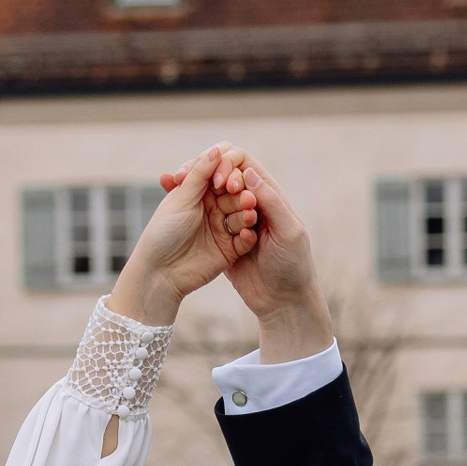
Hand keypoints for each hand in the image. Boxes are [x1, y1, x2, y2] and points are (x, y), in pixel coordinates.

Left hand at [109, 145, 256, 325]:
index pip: (221, 174)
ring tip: (248, 214)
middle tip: (243, 197)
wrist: (160, 272)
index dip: (226, 173)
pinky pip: (244, 239)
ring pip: (242, 214)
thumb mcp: (181, 199)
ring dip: (246, 213)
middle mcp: (212, 207)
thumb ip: (200, 175)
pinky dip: (247, 236)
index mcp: (198, 191)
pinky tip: (246, 235)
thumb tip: (217, 150)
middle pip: (235, 193)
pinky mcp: (229, 249)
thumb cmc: (164, 232)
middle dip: (240, 194)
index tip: (223, 181)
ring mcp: (222, 227)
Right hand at [178, 149, 333, 358]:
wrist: (283, 302)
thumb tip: (247, 172)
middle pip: (221, 174)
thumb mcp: (288, 232)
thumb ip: (271, 201)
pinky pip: (205, 218)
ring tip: (174, 186)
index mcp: (269, 194)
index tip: (217, 183)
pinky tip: (173, 204)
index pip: (243, 163)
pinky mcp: (222, 239)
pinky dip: (189, 209)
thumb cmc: (292, 266)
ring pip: (209, 194)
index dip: (227, 164)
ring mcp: (234, 220)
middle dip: (202, 172)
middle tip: (183, 180)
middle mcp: (249, 202)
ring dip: (191, 188)